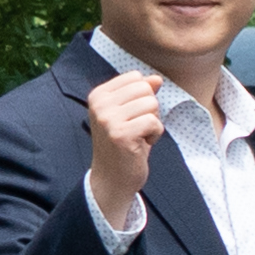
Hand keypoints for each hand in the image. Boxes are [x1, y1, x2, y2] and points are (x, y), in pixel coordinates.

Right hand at [81, 69, 166, 228]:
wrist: (113, 177)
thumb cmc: (125, 143)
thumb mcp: (131, 113)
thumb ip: (142, 93)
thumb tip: (156, 78)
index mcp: (98, 95)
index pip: (135, 77)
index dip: (143, 96)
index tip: (132, 116)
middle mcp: (99, 105)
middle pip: (145, 88)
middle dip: (150, 109)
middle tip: (136, 127)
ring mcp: (107, 119)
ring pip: (152, 104)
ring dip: (153, 122)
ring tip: (138, 136)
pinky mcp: (120, 134)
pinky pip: (154, 122)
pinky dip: (155, 135)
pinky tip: (141, 144)